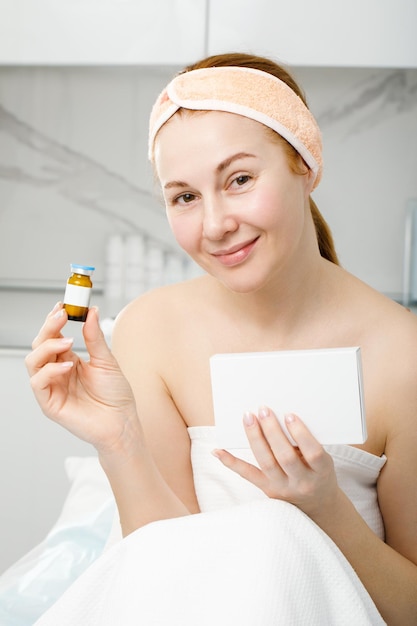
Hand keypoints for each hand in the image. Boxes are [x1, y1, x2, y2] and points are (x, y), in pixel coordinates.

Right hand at [25, 303, 140, 456]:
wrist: (122, 422)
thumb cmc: (116, 395)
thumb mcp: (106, 360)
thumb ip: (94, 337)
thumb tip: (90, 311)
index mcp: (68, 360)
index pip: (53, 336)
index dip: (54, 320)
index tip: (63, 304)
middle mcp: (56, 372)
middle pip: (39, 344)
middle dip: (48, 327)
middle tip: (62, 315)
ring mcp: (51, 387)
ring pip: (33, 361)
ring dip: (47, 347)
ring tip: (68, 342)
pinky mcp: (49, 403)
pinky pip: (38, 383)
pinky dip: (50, 371)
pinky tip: (68, 365)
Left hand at [213, 406, 338, 518]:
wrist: (318, 505)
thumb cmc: (319, 472)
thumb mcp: (323, 460)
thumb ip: (306, 443)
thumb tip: (281, 417)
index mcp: (321, 472)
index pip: (313, 453)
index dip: (301, 434)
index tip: (289, 414)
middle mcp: (302, 482)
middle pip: (285, 457)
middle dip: (272, 432)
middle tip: (263, 410)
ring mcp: (282, 488)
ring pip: (266, 463)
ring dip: (255, 438)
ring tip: (249, 418)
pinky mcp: (267, 490)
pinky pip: (247, 475)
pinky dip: (231, 462)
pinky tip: (218, 451)